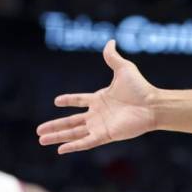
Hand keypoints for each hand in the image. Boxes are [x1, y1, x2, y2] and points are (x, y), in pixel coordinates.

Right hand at [37, 40, 157, 153]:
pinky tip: (61, 150)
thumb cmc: (141, 87)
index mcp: (100, 98)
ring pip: (74, 133)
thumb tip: (110, 41)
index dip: (69, 100)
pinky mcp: (106, 135)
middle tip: (39, 130)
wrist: (152, 104)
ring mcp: (101, 125)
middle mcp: (98, 113)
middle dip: (55, 126)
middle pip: (71, 121)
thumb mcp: (124, 69)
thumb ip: (113, 57)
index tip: (56, 101)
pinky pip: (86, 142)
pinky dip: (73, 146)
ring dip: (58, 136)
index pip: (80, 101)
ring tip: (41, 140)